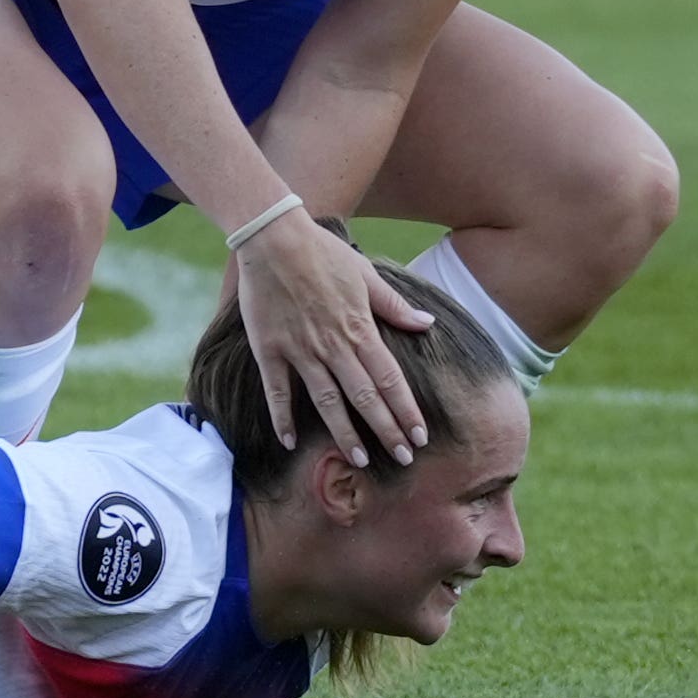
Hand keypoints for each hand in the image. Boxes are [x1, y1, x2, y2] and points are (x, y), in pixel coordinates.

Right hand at [227, 205, 432, 466]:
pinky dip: (281, 417)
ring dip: (344, 432)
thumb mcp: (366, 274)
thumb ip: (395, 305)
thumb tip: (427, 325)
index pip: (390, 380)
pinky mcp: (269, 349)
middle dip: (385, 431)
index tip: (420, 436)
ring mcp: (300, 350)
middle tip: (402, 459)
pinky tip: (288, 441)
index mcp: (359, 329)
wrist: (273, 237)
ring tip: (358, 460)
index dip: (406, 411)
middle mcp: (333, 346)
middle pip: (365, 397)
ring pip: (326, 401)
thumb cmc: (323, 252)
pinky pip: (277, 390)